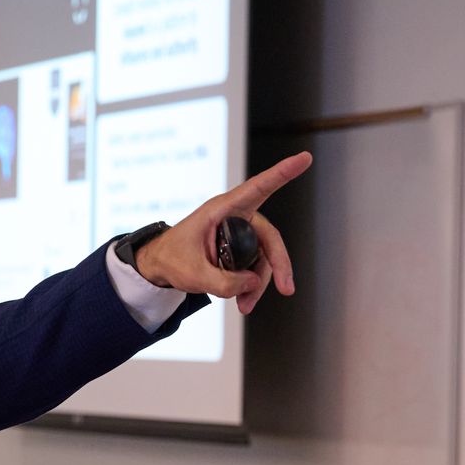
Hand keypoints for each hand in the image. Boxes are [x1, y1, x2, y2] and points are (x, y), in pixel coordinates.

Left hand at [132, 152, 312, 315]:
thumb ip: (224, 282)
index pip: (257, 188)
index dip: (282, 173)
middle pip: (269, 237)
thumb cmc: (171, 259)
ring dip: (259, 283)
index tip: (304, 158)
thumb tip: (253, 284)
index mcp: (222, 209)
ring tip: (244, 306)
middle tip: (287, 289)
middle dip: (279, 265)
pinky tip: (243, 300)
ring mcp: (239, 233)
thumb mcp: (193, 275)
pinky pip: (255, 266)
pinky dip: (252, 285)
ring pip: (264, 257)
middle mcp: (235, 217)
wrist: (159, 266)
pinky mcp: (239, 248)